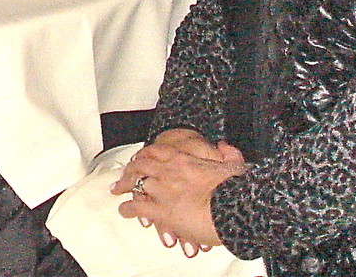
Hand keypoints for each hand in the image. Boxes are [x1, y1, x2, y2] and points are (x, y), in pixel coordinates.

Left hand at [113, 130, 245, 253]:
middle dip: (130, 169)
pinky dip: (128, 208)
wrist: (234, 210)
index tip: (140, 157)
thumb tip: (224, 145)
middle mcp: (168, 171)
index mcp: (185, 159)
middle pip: (141, 165)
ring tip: (118, 190)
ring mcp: (162, 189)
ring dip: (125, 186)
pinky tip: (124, 210)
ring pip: (135, 183)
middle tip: (124, 174)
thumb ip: (229, 154)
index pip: (157, 150)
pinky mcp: (160, 210)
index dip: (146, 154)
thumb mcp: (235, 167)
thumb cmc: (237, 191)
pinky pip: (137, 207)